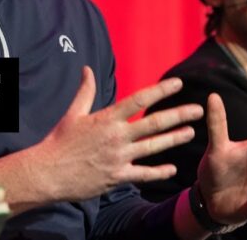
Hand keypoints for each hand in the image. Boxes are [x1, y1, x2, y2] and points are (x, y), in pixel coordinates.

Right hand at [30, 66, 203, 201]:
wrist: (49, 172)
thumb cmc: (59, 141)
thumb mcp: (72, 113)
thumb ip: (85, 91)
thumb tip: (87, 69)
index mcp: (106, 118)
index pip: (139, 100)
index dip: (160, 90)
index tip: (178, 84)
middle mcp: (116, 137)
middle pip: (154, 123)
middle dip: (179, 115)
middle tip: (198, 110)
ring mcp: (119, 158)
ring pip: (154, 147)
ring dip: (175, 139)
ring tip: (191, 132)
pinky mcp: (117, 177)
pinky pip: (144, 174)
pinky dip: (159, 171)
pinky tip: (173, 168)